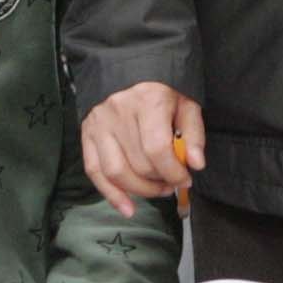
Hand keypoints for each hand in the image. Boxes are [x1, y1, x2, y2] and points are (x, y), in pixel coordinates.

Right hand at [79, 82, 203, 216]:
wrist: (127, 73)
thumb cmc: (162, 94)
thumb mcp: (186, 105)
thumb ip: (194, 135)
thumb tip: (196, 164)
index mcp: (148, 101)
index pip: (157, 149)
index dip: (173, 172)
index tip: (185, 179)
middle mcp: (119, 111)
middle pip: (138, 164)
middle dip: (159, 181)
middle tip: (171, 182)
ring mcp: (99, 123)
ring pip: (116, 172)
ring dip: (139, 190)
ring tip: (156, 190)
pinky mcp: (86, 134)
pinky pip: (94, 172)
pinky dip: (111, 195)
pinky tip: (127, 208)